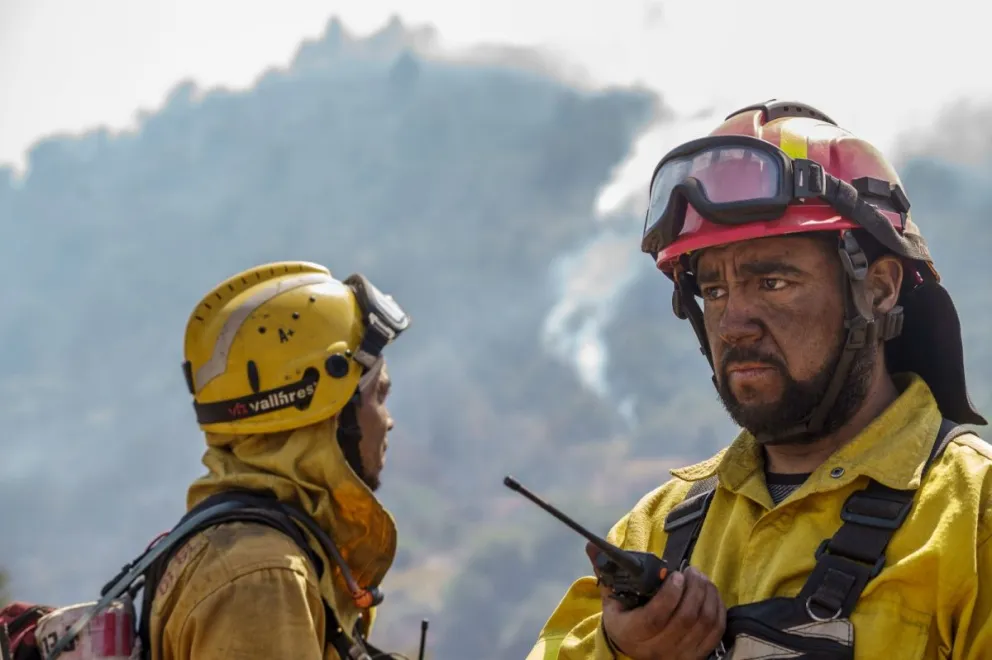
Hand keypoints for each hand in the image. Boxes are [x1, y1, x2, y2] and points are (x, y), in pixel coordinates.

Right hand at [587, 543, 725, 659]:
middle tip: (691, 571)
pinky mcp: (696, 655)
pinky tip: (709, 592)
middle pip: (684, 619)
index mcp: (631, 632)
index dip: (670, 595)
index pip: (655, 618)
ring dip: (706, 595)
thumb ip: (605, 570)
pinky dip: (716, 608)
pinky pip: (715, 631)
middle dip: (693, 589)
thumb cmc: (625, 614)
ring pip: (703, 623)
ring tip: (700, 578)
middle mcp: (655, 649)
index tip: (676, 575)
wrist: (634, 644)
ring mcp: (678, 655)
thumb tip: (591, 545)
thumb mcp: (612, 595)